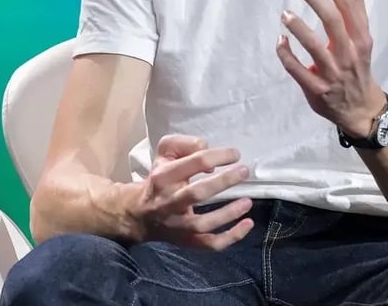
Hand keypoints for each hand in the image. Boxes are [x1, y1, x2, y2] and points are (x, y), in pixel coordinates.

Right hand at [128, 134, 253, 248]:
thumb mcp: (165, 152)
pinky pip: (209, 244)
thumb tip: (208, 155)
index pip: (195, 162)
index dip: (219, 156)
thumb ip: (185, 144)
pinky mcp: (186, 240)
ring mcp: (177, 225)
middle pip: (198, 193)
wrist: (139, 214)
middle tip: (244, 171)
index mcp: (164, 176)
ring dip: (228, 213)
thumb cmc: (160, 178)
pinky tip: (247, 225)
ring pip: (203, 223)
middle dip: (223, 181)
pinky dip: (230, 237)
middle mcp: (169, 201)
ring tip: (248, 201)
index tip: (235, 155)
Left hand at [276, 0, 385, 137]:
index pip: (348, 5)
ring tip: (285, 13)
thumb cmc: (357, 61)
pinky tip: (280, 42)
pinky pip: (299, 72)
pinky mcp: (318, 90)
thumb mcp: (360, 31)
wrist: (361, 108)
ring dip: (299, 29)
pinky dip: (288, 56)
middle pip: (333, 21)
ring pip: (316, 48)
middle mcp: (349, 53)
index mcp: (361, 37)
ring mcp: (333, 73)